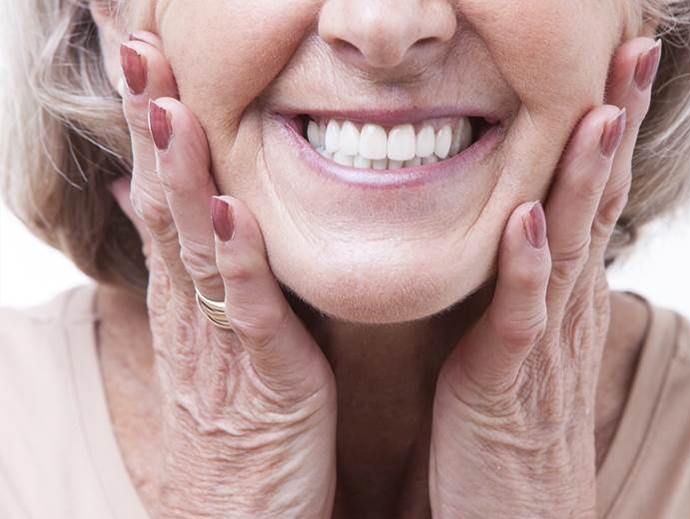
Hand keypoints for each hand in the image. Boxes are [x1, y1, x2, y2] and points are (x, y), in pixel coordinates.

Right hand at [113, 32, 336, 517]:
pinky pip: (247, 313)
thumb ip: (191, 266)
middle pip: (164, 202)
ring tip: (167, 106)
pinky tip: (228, 213)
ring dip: (179, 175)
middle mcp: (193, 307)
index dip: (151, 123)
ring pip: (194, 246)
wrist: (239, 514)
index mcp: (188, 292)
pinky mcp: (264, 380)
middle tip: (137, 48)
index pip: (161, 191)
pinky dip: (236, 261)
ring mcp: (222, 341)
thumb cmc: (235, 417)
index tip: (142, 55)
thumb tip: (148, 204)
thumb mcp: (208, 332)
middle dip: (151, 125)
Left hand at [429, 37, 660, 517]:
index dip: (606, 131)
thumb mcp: (519, 339)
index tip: (615, 65)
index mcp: (561, 294)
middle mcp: (564, 308)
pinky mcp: (507, 383)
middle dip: (616, 126)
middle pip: (598, 203)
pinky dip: (527, 267)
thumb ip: (522, 285)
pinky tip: (530, 219)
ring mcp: (542, 344)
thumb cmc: (509, 425)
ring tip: (599, 112)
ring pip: (570, 247)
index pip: (592, 197)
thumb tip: (518, 229)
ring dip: (586, 179)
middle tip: (634, 54)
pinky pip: (519, 317)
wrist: (518, 517)